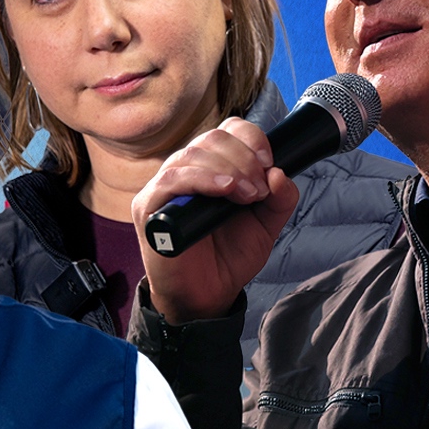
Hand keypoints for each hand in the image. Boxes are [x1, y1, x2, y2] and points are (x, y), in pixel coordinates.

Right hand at [132, 117, 297, 325]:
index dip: (250, 139)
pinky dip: (203, 180)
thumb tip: (280, 173)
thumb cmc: (228, 258)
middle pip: (211, 139)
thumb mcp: (264, 226)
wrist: (206, 296)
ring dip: (228, 169)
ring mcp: (163, 188)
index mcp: (210, 169)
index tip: (269, 162)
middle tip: (259, 189)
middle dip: (243, 159)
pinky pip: (172, 180)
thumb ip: (278, 200)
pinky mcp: (149, 207)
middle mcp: (184, 171)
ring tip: (247, 196)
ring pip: (192, 155)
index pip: (225, 132)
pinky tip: (225, 190)